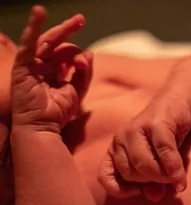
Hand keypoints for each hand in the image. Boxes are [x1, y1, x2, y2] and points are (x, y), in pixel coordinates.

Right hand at [11, 6, 91, 133]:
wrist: (43, 127)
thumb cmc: (58, 113)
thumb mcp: (77, 92)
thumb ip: (84, 74)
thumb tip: (89, 54)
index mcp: (54, 72)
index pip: (66, 54)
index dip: (78, 54)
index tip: (88, 58)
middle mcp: (42, 66)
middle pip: (56, 44)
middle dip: (69, 30)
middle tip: (81, 19)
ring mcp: (32, 65)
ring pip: (47, 42)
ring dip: (61, 30)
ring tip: (76, 22)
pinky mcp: (23, 65)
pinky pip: (28, 43)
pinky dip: (33, 27)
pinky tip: (39, 13)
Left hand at [98, 92, 189, 201]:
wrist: (179, 106)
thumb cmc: (166, 140)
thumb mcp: (158, 166)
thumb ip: (153, 183)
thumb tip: (155, 197)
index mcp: (115, 150)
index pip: (105, 176)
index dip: (119, 190)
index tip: (138, 191)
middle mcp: (120, 138)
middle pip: (129, 173)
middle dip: (150, 181)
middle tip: (166, 178)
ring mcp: (135, 129)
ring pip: (143, 164)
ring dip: (163, 176)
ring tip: (174, 175)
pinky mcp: (155, 123)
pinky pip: (164, 152)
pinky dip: (174, 168)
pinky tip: (180, 176)